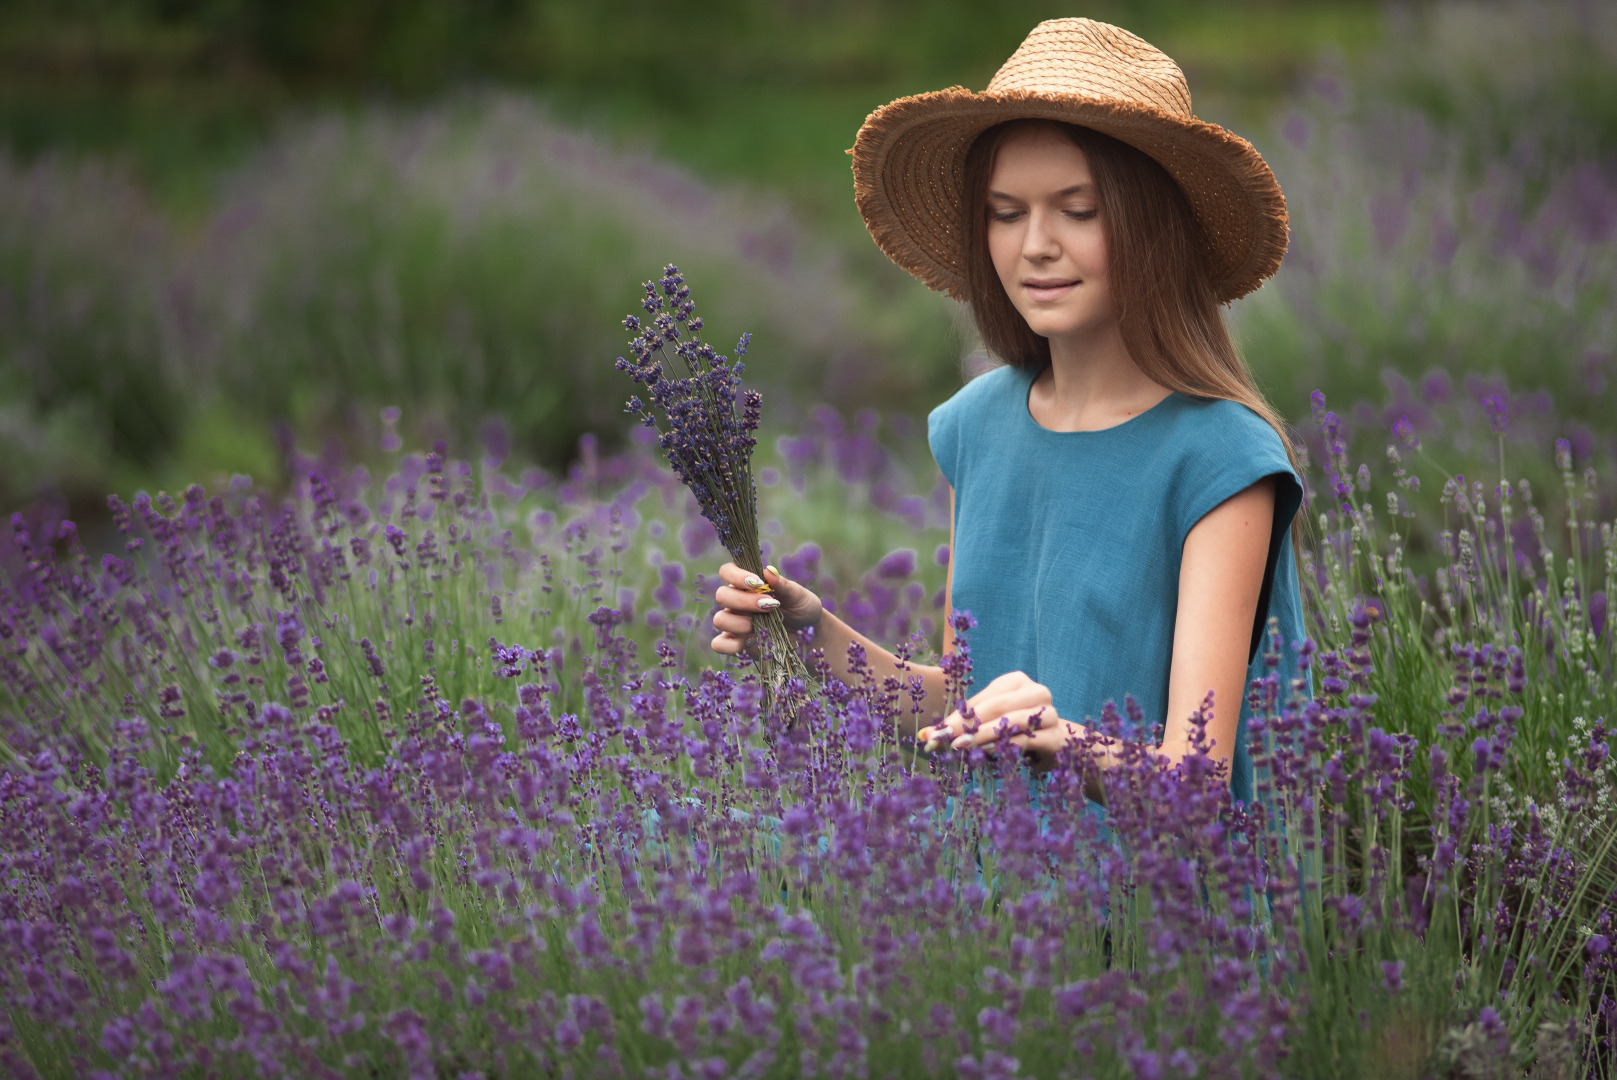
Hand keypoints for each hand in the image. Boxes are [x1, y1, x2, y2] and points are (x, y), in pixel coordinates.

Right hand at [709, 562, 822, 655]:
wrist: (809, 634)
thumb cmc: (802, 608)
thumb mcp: (798, 595)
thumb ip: (783, 584)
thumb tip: (768, 570)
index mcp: (747, 583)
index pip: (727, 571)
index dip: (736, 575)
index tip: (758, 583)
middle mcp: (736, 601)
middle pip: (721, 596)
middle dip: (743, 601)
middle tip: (769, 606)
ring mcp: (735, 622)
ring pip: (720, 620)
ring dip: (740, 623)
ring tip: (763, 625)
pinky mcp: (737, 643)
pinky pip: (720, 644)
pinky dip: (732, 645)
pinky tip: (752, 641)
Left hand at [915, 670, 1084, 769]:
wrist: (1060, 749)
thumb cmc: (1018, 734)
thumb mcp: (990, 726)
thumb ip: (963, 727)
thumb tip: (925, 736)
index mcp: (1016, 682)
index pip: (980, 700)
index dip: (954, 717)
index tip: (930, 735)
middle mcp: (1035, 692)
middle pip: (994, 707)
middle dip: (963, 725)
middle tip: (939, 741)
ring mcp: (1050, 713)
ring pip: (1010, 721)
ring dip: (981, 735)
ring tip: (958, 746)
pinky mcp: (1056, 736)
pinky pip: (1027, 739)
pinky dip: (1004, 745)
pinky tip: (985, 752)